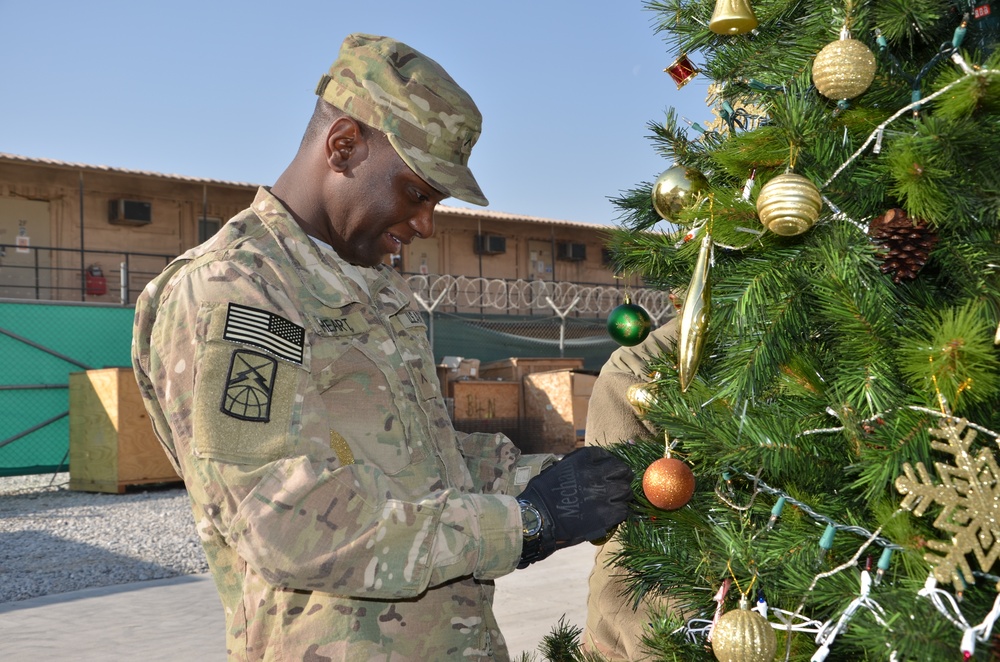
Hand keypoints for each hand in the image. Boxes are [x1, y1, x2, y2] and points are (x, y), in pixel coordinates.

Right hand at [516, 446, 632, 567]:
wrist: (537, 517)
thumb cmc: (542, 494)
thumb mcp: (558, 469)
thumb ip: (577, 466)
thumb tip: (591, 467)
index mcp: (582, 460)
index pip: (606, 455)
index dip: (608, 463)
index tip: (606, 470)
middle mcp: (595, 473)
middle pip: (622, 471)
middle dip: (621, 477)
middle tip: (616, 485)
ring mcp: (602, 494)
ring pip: (626, 491)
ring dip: (621, 495)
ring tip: (613, 501)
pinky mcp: (606, 514)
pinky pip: (623, 510)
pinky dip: (619, 512)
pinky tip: (611, 514)